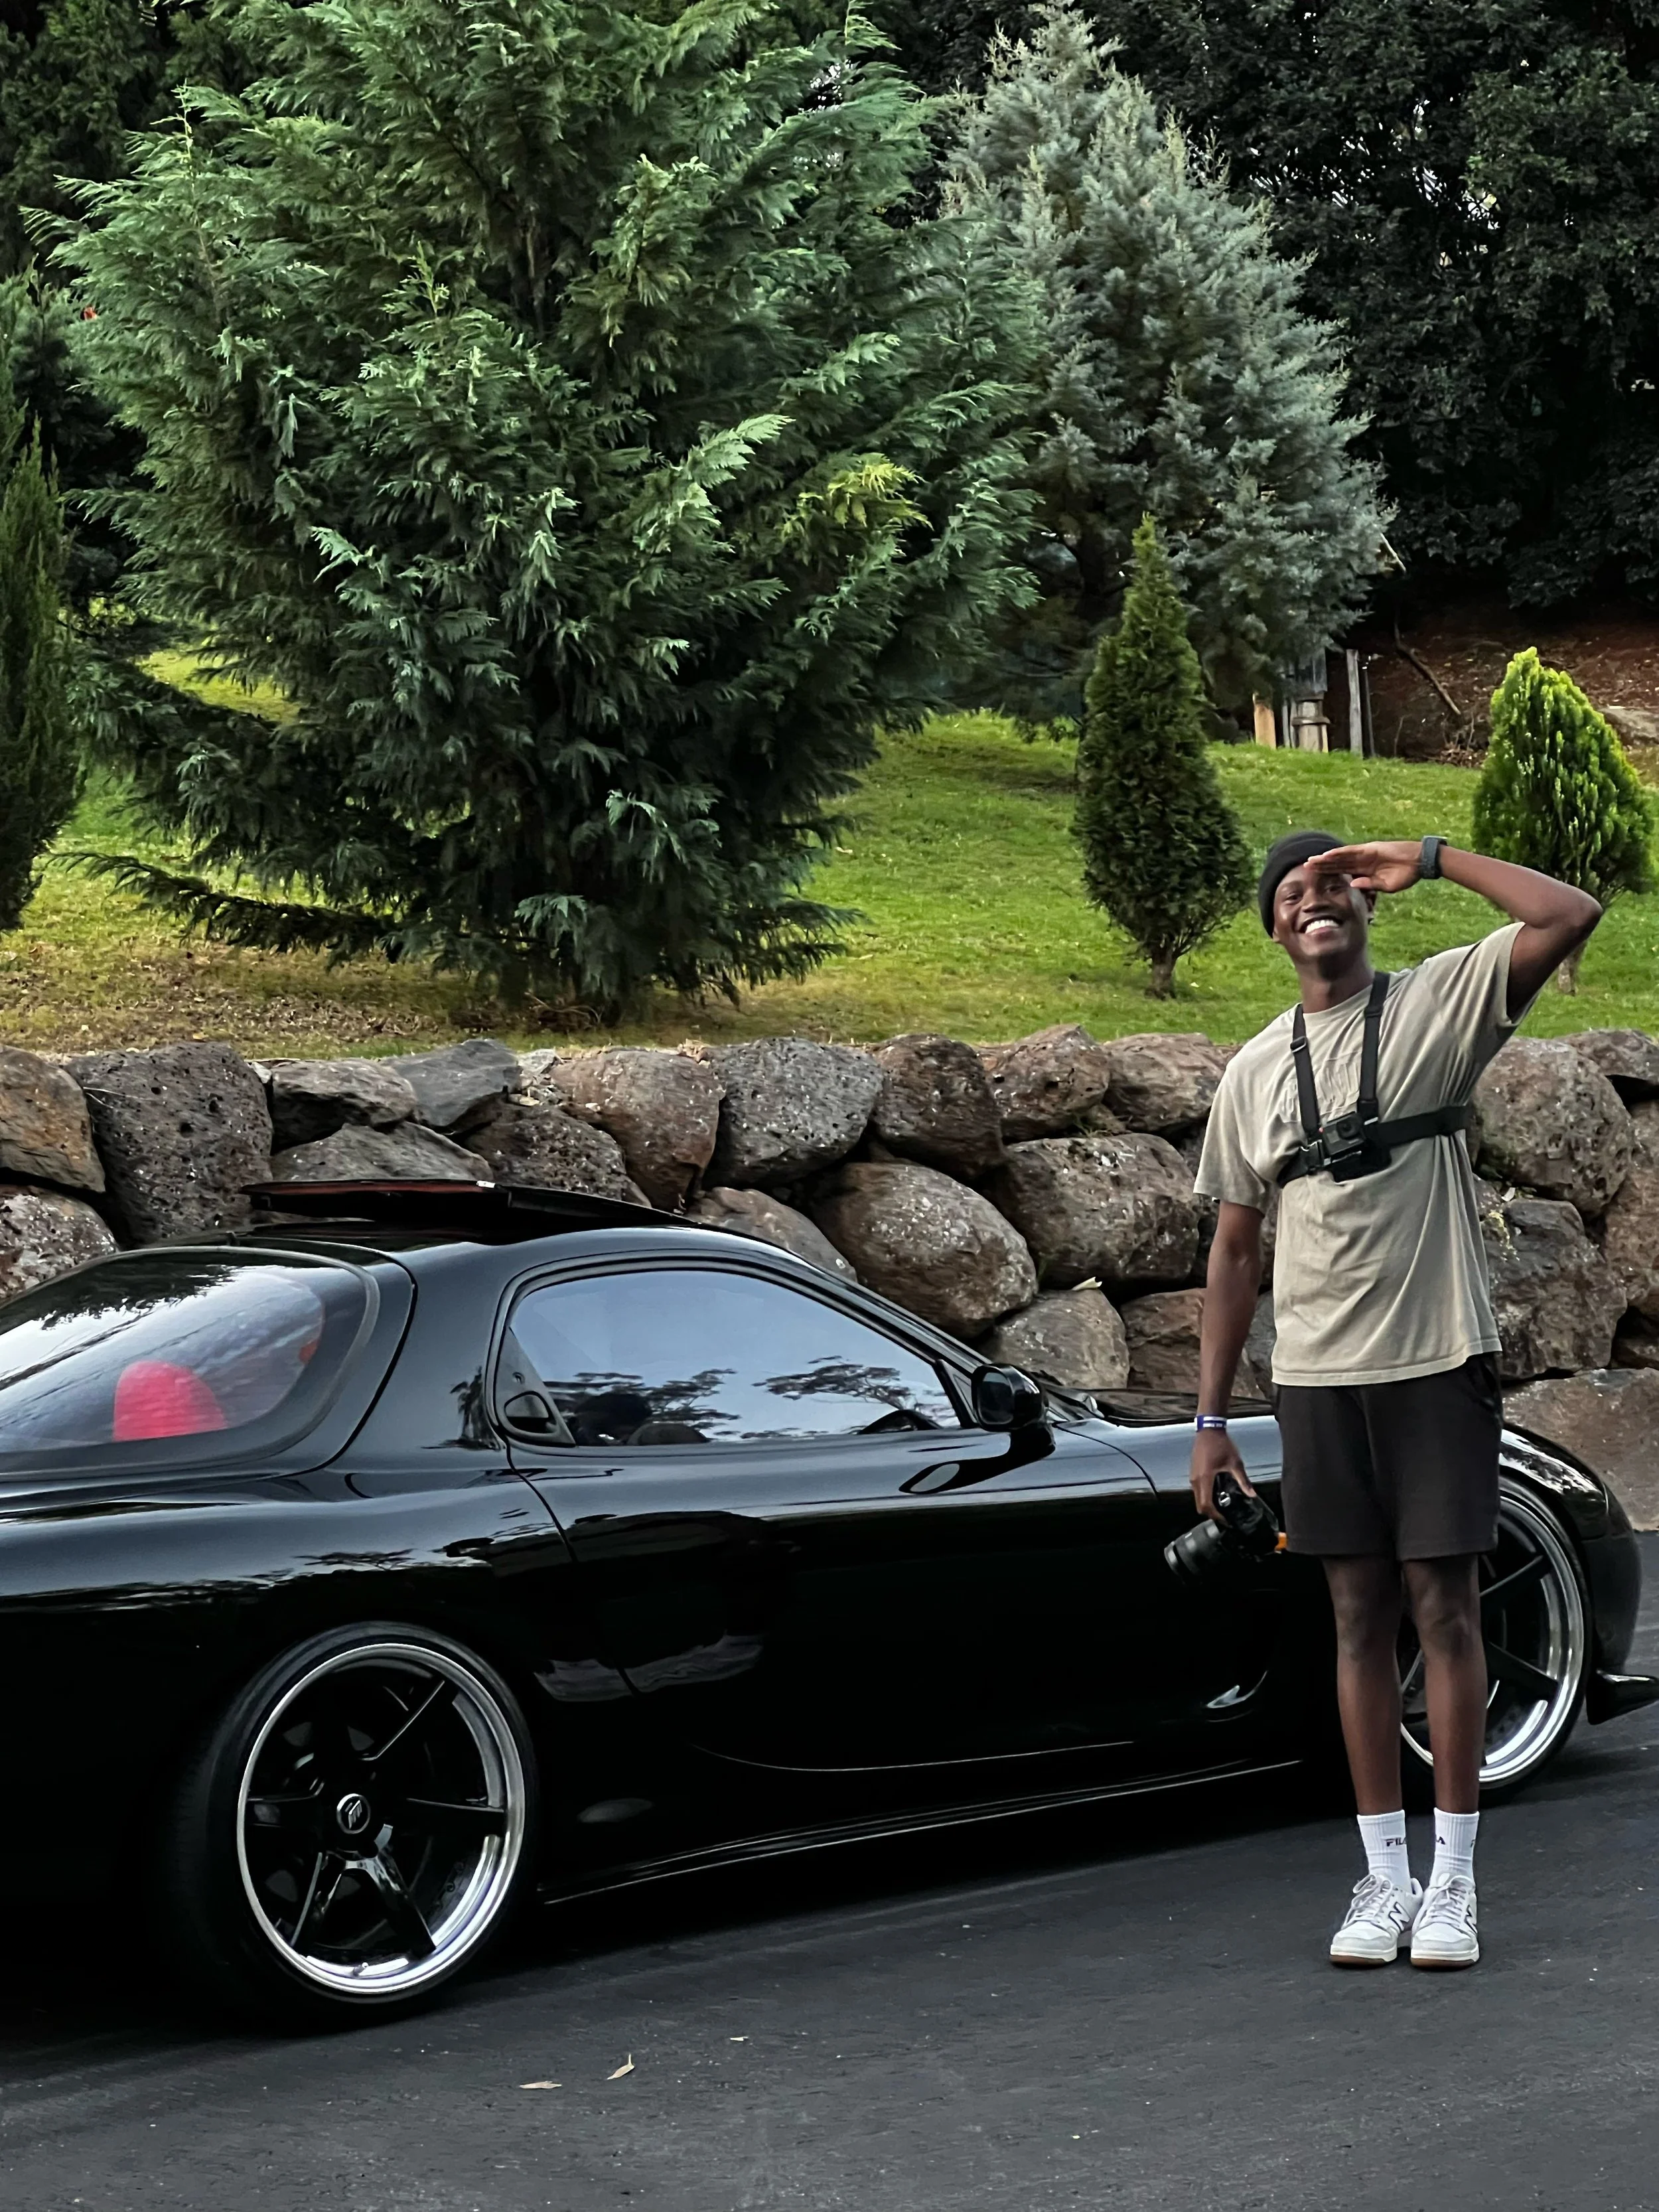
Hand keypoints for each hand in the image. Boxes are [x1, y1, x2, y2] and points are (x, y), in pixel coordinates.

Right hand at [1190, 1428, 1255, 1521]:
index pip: (1206, 1505)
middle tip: (1225, 1516)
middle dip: (1211, 1514)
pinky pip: (1197, 1491)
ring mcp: (1192, 1476)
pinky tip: (1217, 1494)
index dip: (1215, 1515)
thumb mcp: (1235, 1462)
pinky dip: (1205, 1497)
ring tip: (1222, 1506)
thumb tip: (1252, 1495)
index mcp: (1205, 1478)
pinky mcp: (1193, 1473)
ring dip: (1207, 1505)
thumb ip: (1243, 1480)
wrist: (1209, 1430)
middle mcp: (1196, 1479)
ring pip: (1197, 1498)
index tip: (1226, 1520)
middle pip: (1199, 1505)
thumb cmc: (1222, 1444)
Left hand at [1309, 840, 1425, 895]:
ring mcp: (1365, 854)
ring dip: (1326, 859)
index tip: (1315, 878)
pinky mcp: (1369, 849)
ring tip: (1311, 861)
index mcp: (1365, 871)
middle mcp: (1362, 861)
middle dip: (1322, 866)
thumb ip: (1369, 885)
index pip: (1342, 872)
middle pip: (1337, 863)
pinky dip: (1338, 853)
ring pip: (1340, 857)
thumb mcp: (1385, 886)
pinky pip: (1351, 851)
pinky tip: (1326, 855)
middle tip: (1305, 867)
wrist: (1418, 863)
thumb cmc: (1405, 875)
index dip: (1329, 874)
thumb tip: (1353, 884)